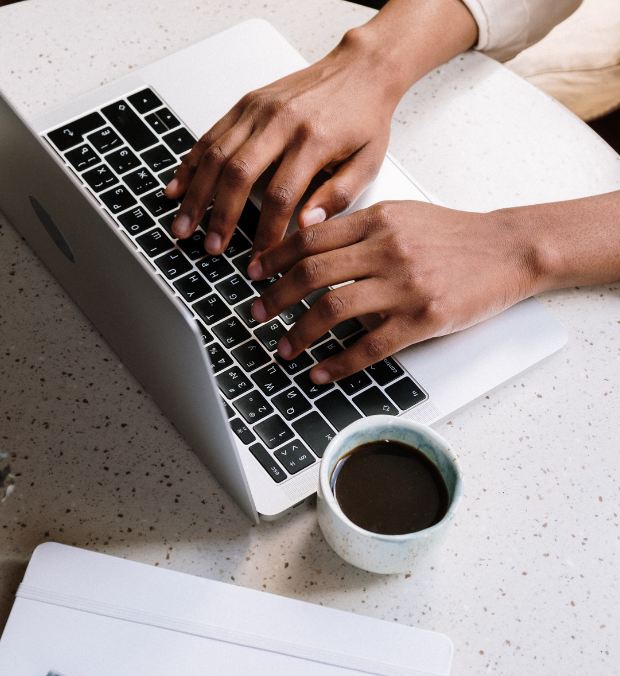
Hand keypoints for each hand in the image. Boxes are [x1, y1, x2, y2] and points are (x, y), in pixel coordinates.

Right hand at [163, 0, 479, 259]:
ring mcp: (259, 110)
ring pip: (216, 154)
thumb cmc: (365, 117)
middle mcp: (281, 121)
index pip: (281, 196)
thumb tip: (306, 225)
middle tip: (209, 246)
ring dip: (195, 194)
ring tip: (183, 225)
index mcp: (313, 140)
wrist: (362, 68)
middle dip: (219, 216)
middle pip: (238, 174)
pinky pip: (210, 135)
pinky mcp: (246, 103)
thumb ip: (338, 196)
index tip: (259, 259)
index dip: (265, 233)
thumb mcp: (368, 162)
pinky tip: (177, 187)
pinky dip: (190, 164)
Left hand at [248, 201, 540, 382]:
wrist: (509, 249)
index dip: (275, 257)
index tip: (254, 273)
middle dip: (275, 296)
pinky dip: (338, 363)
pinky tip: (320, 371)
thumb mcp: (403, 215)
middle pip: (312, 273)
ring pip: (333, 309)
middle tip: (257, 312)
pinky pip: (369, 346)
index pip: (311, 237)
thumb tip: (310, 244)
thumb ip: (359, 227)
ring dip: (299, 332)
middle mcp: (387, 249)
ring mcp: (405, 285)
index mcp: (378, 220)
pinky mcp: (423, 318)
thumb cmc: (454, 235)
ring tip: (284, 347)